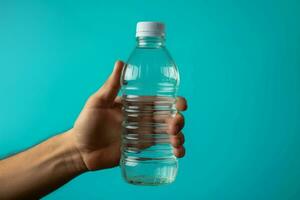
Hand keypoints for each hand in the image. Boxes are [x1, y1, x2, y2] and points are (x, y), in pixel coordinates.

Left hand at [69, 61, 187, 170]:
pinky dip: (175, 150)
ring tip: (176, 140)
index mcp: (135, 106)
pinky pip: (163, 148)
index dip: (174, 102)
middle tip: (175, 124)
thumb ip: (110, 85)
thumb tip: (120, 62)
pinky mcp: (142, 148)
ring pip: (169, 133)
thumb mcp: (97, 102)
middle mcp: (143, 119)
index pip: (159, 101)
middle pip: (168, 117)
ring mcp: (144, 134)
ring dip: (179, 135)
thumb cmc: (86, 123)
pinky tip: (179, 152)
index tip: (182, 104)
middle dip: (178, 120)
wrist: (80, 150)